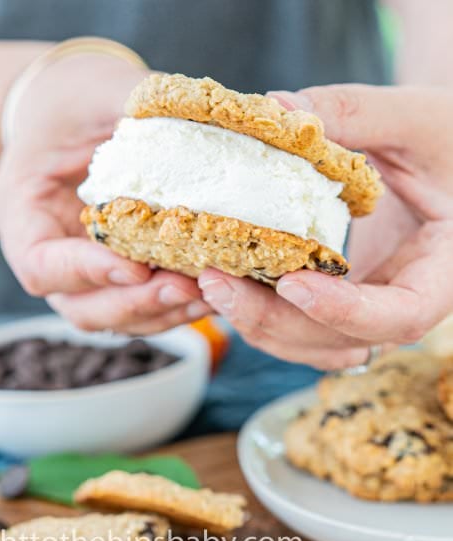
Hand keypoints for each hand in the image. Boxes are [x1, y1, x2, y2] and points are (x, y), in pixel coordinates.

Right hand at [0, 54, 210, 333]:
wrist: (74, 111)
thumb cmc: (76, 99)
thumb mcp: (96, 90)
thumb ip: (134, 105)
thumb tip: (204, 125)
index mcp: (23, 213)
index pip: (41, 264)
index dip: (86, 272)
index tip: (136, 268)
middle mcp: (51, 253)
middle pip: (80, 306)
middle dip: (134, 304)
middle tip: (186, 288)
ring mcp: (83, 270)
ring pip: (114, 316)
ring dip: (161, 312)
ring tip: (209, 296)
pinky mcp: (116, 271)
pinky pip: (139, 304)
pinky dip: (172, 306)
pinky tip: (210, 293)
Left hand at [198, 85, 452, 368]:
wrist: (439, 155)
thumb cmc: (444, 137)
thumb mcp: (415, 119)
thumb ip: (355, 113)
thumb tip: (278, 107)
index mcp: (440, 269)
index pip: (403, 314)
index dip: (346, 312)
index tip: (293, 284)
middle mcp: (398, 299)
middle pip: (338, 340)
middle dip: (272, 320)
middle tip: (215, 282)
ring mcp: (362, 305)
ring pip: (307, 342)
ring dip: (253, 323)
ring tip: (204, 284)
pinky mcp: (332, 295)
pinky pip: (291, 322)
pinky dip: (253, 310)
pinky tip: (215, 282)